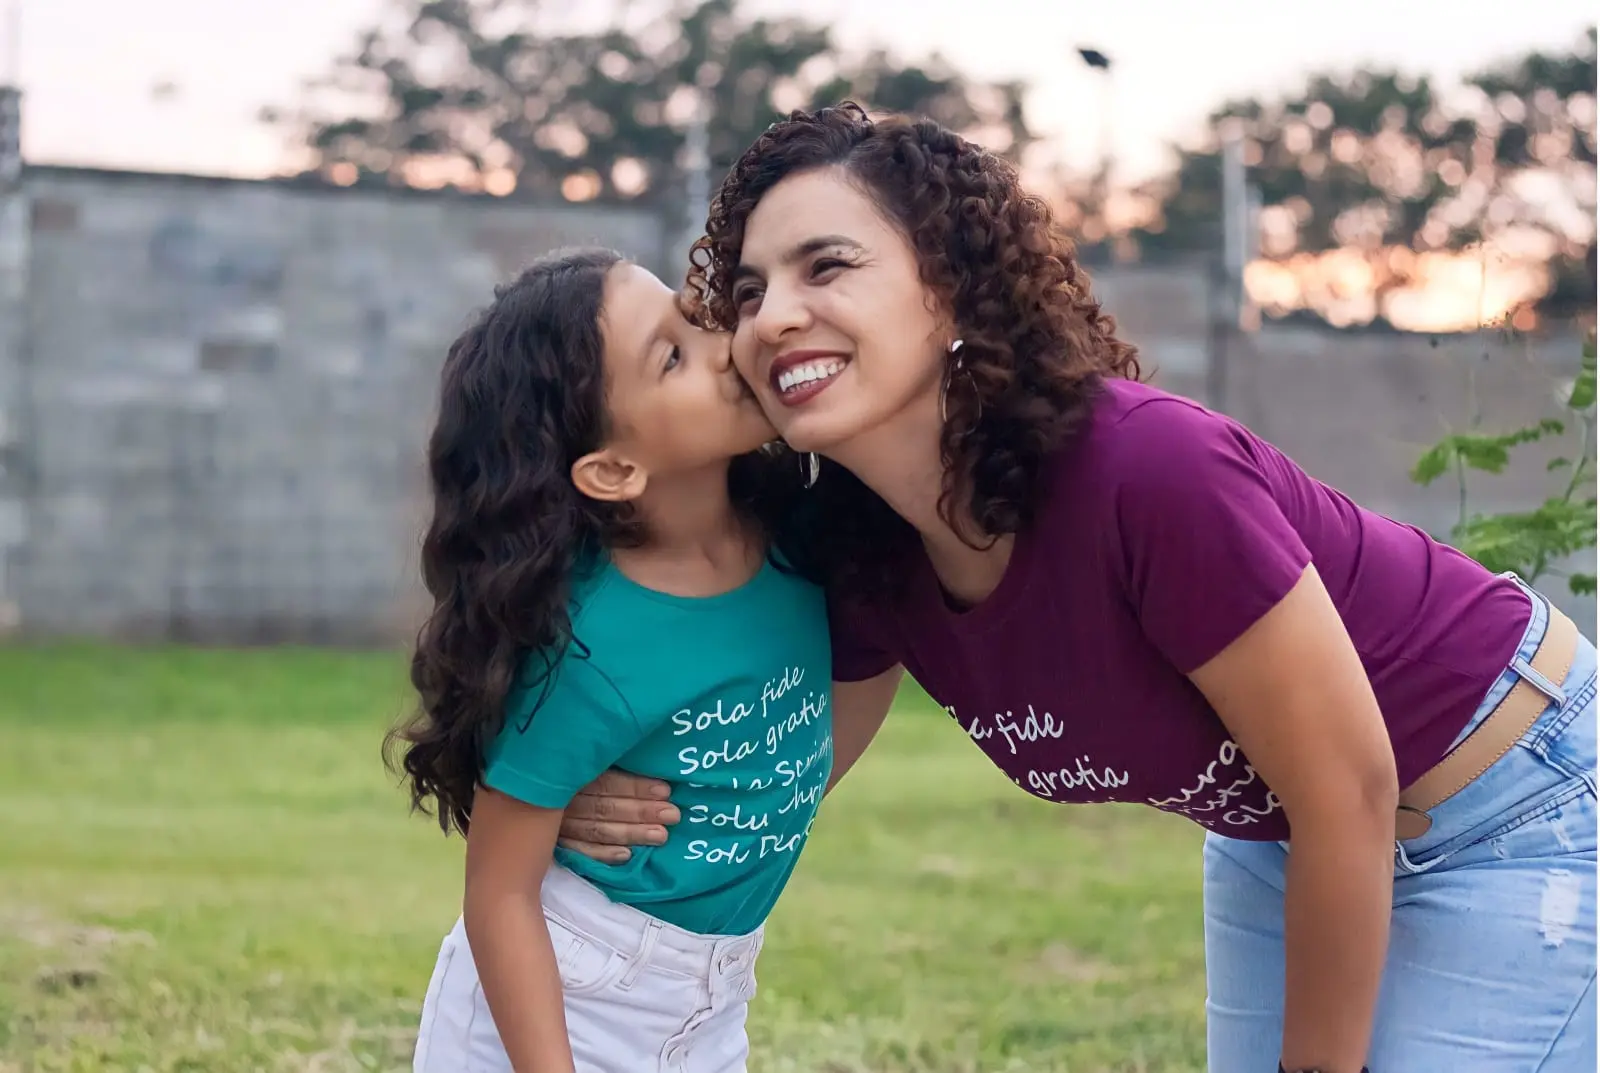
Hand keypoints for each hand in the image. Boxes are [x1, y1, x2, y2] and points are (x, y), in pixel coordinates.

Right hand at [557, 770, 679, 862]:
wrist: (520, 798)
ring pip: (597, 830)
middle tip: (672, 815)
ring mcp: (556, 824)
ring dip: (631, 833)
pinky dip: (603, 854)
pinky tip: (626, 855)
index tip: (665, 791)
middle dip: (641, 812)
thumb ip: (607, 763)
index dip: (635, 787)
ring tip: (660, 836)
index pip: (606, 782)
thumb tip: (649, 769)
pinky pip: (579, 852)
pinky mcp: (554, 844)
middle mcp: (561, 799)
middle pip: (605, 807)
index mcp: (570, 773)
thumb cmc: (569, 770)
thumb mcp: (585, 760)